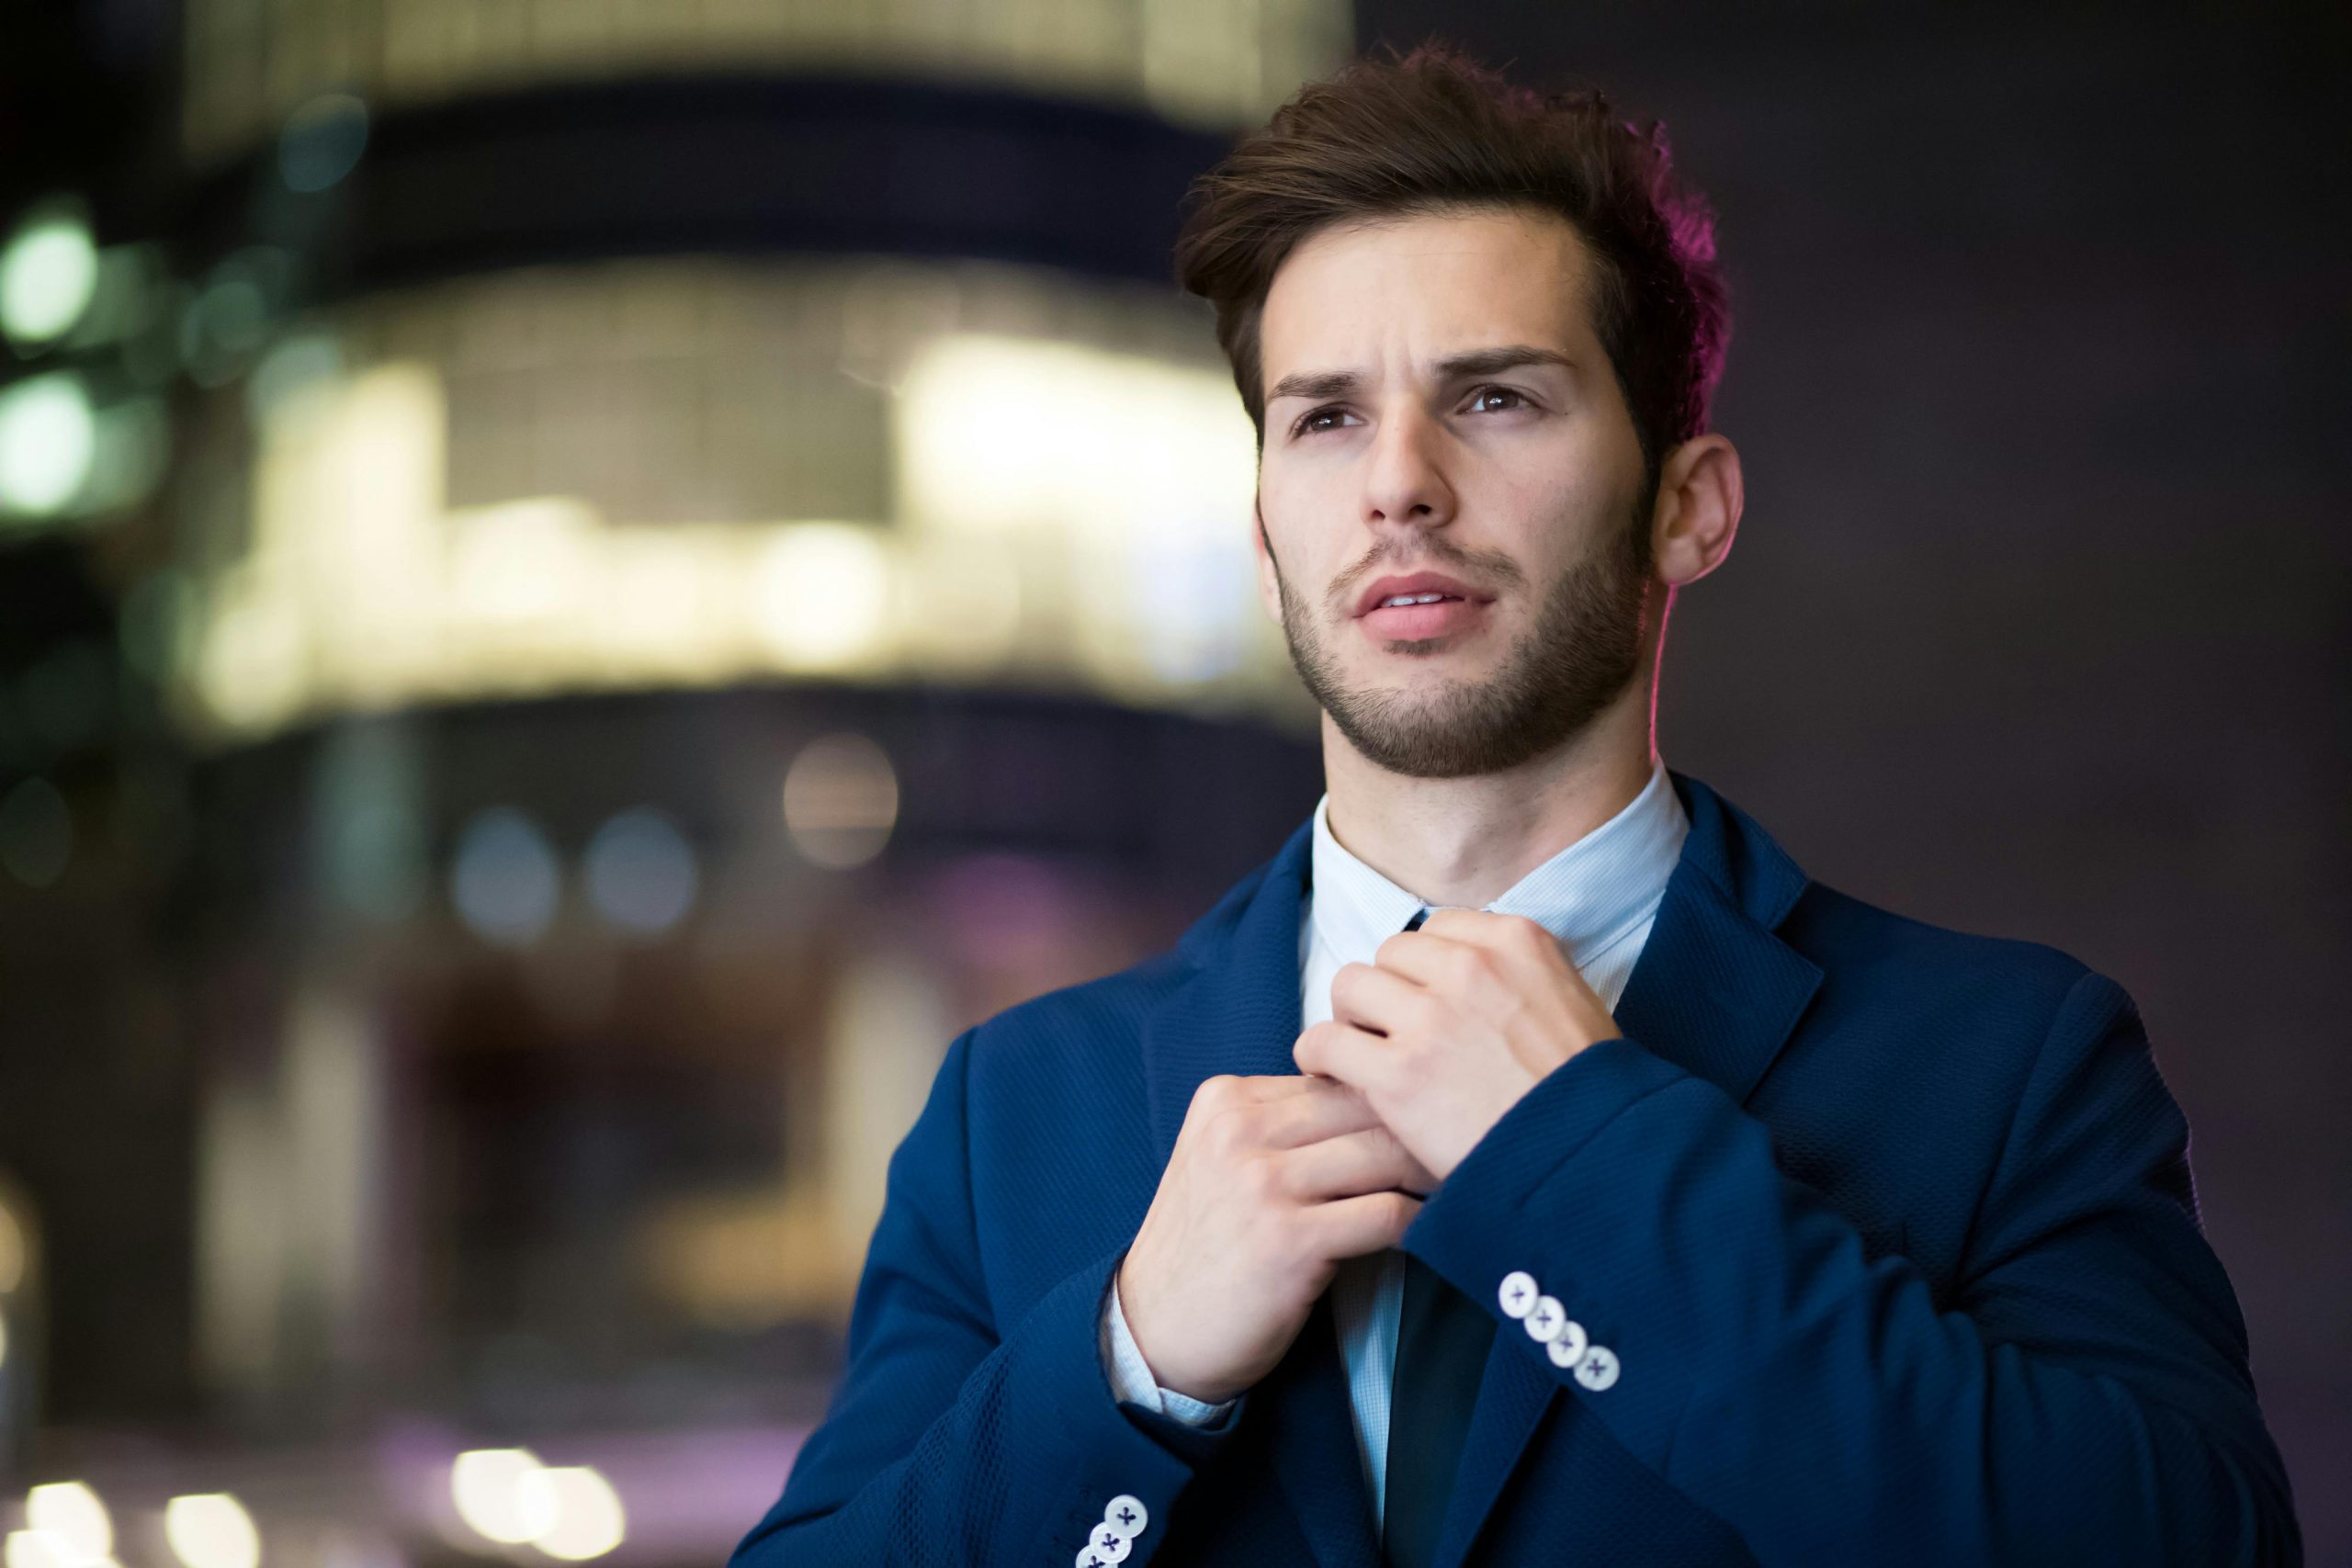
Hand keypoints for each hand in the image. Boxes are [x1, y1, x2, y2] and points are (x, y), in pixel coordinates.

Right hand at [1118, 1073, 1434, 1404]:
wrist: (1155, 1331)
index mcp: (1226, 1100)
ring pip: (1382, 1153)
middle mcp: (1240, 1132)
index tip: (1425, 1117)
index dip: (1387, 1097)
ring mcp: (1262, 1184)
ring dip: (1428, 1172)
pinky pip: (1385, 1214)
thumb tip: (1379, 1101)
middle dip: (1419, 1126)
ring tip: (1456, 1184)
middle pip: (1364, 1105)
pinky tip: (1426, 1230)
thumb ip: (1281, 1125)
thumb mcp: (1221, 1160)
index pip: (1334, 1076)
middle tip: (1461, 1147)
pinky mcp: (1289, 1241)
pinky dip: (1417, 1221)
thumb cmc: (1206, 1247)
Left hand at [1293, 909, 1619, 1184]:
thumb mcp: (1572, 1004)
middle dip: (1389, 990)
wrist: (1595, 1158)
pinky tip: (1333, 1074)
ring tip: (1362, 1052)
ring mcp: (1431, 1017)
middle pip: (1391, 953)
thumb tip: (1471, 979)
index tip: (1428, 1000)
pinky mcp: (1399, 1073)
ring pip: (1351, 985)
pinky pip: (1326, 1041)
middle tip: (1393, 1032)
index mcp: (1516, 941)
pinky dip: (1321, 1056)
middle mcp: (1470, 967)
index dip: (1426, 969)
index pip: (1439, 929)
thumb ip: (1518, 978)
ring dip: (1352, 1018)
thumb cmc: (1589, 1096)